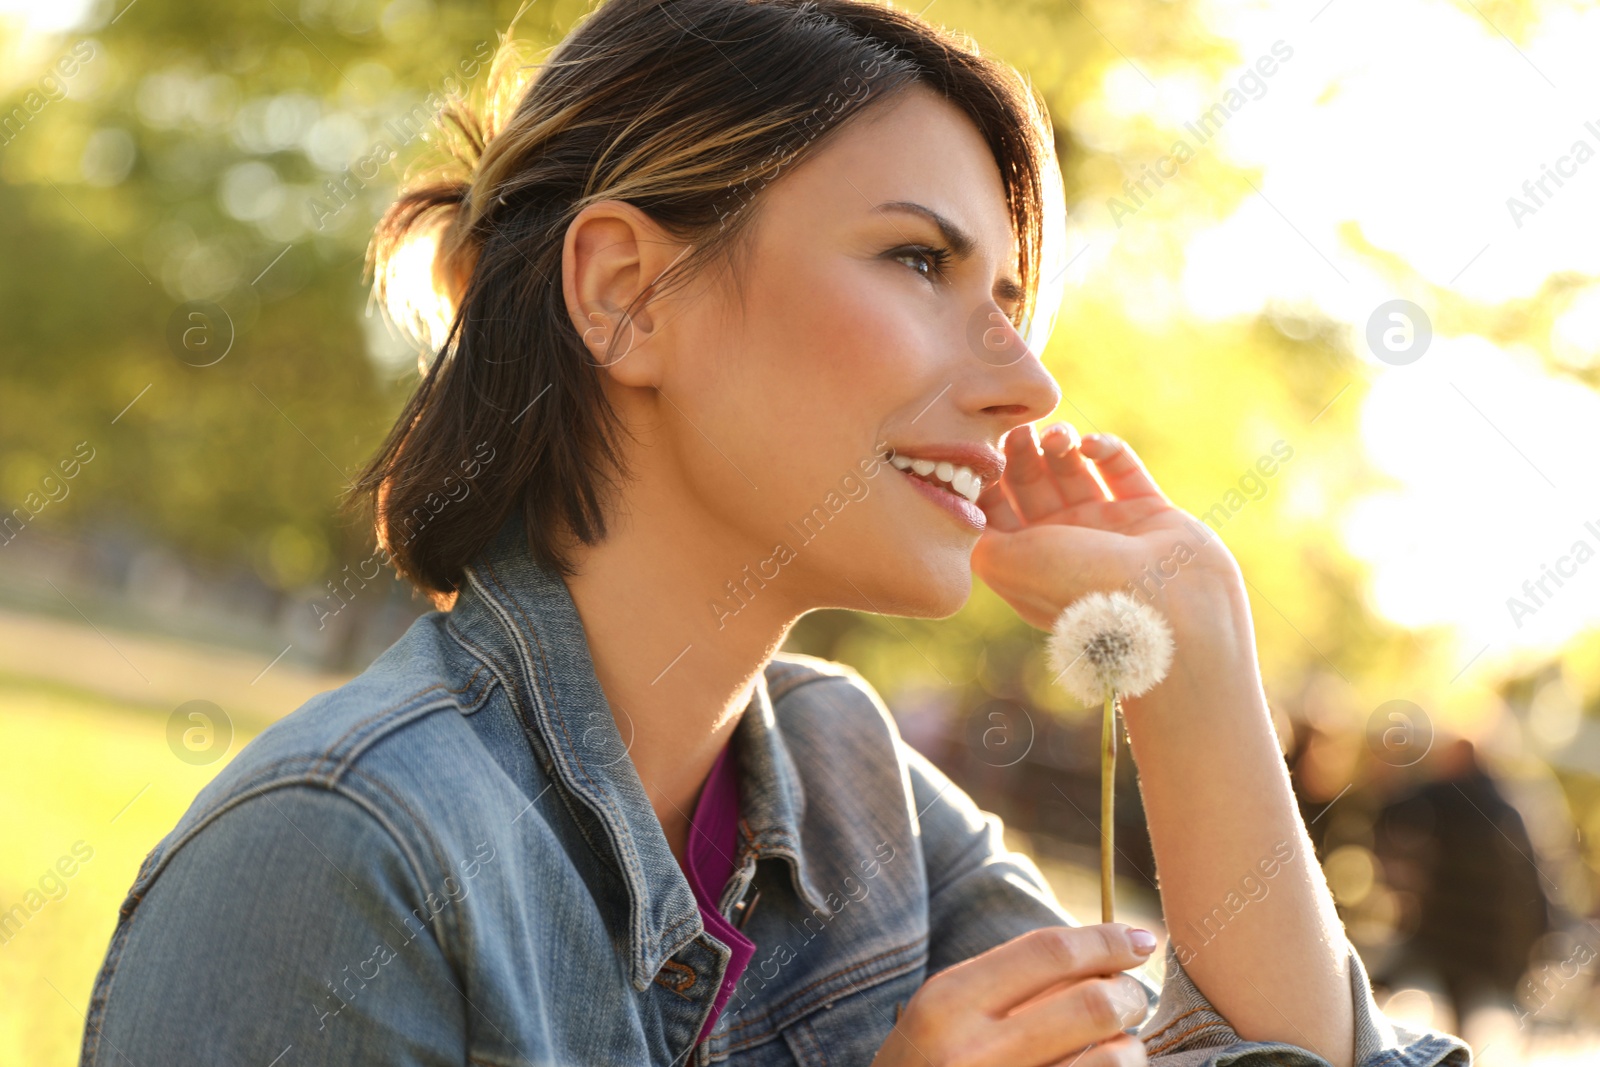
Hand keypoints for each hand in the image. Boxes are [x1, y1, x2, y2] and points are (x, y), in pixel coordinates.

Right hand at [871, 924, 1153, 1066]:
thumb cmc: (925, 1065)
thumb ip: (1008, 983)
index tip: (1140, 939)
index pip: (1049, 952)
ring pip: (1114, 1059)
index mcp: (947, 1004)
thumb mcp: (942, 1014)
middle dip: (1130, 993)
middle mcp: (974, 1052)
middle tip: (1132, 997)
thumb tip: (1103, 956)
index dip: (1106, 940)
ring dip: (1131, 1047)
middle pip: (1093, 1002)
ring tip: (1119, 1046)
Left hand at [971, 422, 1241, 633]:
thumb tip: (961, 504)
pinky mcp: (1150, 511)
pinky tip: (1091, 445)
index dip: (986, 479)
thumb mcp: (1003, 561)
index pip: (996, 510)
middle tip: (1020, 431)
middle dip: (1022, 454)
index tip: (983, 450)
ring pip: (1074, 471)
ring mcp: (1108, 528)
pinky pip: (1122, 468)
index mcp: (1027, 563)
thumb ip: (973, 533)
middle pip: (1032, 485)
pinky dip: (1106, 449)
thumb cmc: (1077, 586)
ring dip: (1061, 446)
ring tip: (1058, 435)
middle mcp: (1064, 544)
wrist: (1165, 608)